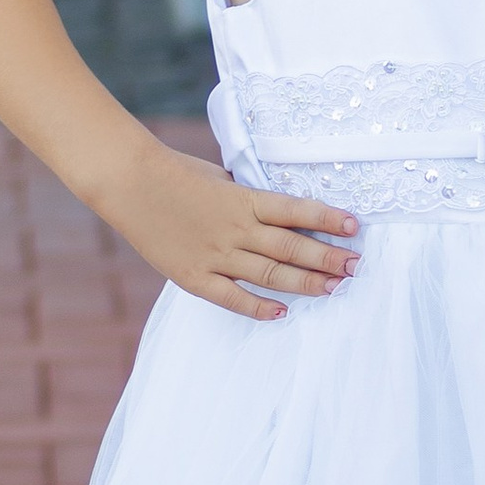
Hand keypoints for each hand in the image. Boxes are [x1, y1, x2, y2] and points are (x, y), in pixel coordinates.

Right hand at [109, 143, 359, 320]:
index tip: (355, 226)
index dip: (329, 219)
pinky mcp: (194, 276)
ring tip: (334, 288)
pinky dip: (259, 307)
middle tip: (355, 266)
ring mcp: (216, 255)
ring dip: (307, 283)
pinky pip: (232, 297)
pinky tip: (282, 312)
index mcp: (245, 199)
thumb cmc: (174, 172)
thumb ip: (247, 196)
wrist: (128, 182)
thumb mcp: (220, 175)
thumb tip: (272, 207)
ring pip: (271, 274)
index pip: (297, 211)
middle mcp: (237, 229)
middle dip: (329, 258)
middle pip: (292, 247)